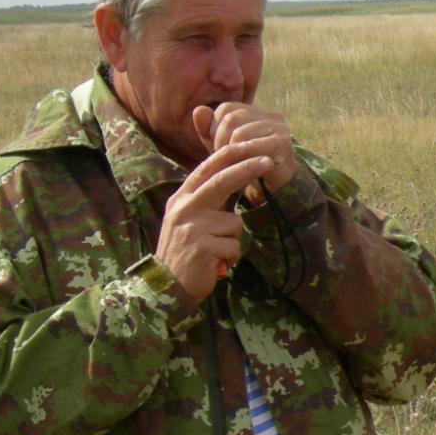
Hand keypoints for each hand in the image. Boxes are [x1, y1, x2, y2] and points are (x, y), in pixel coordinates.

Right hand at [156, 145, 277, 299]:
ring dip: (232, 240)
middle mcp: (184, 209)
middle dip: (247, 168)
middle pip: (221, 181)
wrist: (168, 286)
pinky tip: (216, 264)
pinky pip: (235, 246)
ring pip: (234, 223)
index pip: (206, 170)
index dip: (229, 157)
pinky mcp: (202, 247)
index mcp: (181, 199)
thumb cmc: (186, 252)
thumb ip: (207, 201)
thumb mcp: (188, 220)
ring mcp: (192, 227)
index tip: (251, 148)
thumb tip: (236, 177)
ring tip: (216, 252)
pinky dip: (232, 258)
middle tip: (267, 161)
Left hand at [192, 103, 296, 201]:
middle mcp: (271, 116)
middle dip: (220, 141)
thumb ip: (208, 129)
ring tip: (233, 166)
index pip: (226, 109)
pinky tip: (242, 169)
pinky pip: (252, 148)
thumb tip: (198, 110)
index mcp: (256, 113)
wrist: (268, 194)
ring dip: (230, 153)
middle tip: (224, 160)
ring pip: (240, 133)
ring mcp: (280, 129)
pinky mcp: (282, 144)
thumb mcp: (221, 148)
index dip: (215, 128)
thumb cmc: (244, 168)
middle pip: (232, 119)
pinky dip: (241, 160)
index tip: (217, 149)